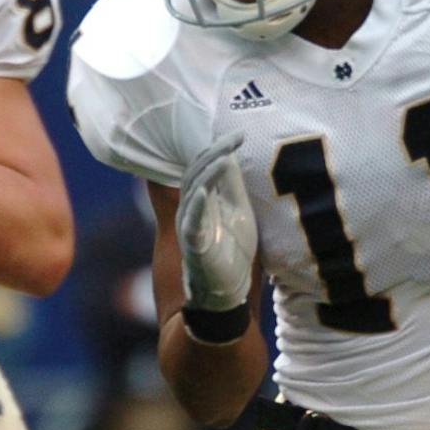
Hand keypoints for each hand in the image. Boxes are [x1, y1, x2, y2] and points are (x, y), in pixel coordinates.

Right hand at [175, 132, 255, 312]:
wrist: (226, 296)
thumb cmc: (230, 254)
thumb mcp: (234, 213)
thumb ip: (230, 188)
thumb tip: (229, 159)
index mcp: (203, 201)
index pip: (204, 166)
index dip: (219, 148)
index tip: (239, 133)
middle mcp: (192, 209)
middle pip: (196, 173)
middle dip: (214, 153)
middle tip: (233, 137)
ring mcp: (191, 226)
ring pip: (193, 192)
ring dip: (208, 172)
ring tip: (224, 156)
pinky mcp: (193, 245)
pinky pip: (192, 221)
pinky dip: (198, 203)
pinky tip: (205, 189)